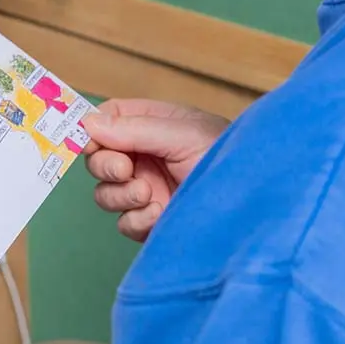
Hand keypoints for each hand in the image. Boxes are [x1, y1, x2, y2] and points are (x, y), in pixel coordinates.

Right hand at [82, 99, 228, 241]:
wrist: (256, 205)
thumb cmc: (229, 157)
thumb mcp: (182, 134)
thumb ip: (134, 129)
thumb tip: (88, 123)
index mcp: (152, 125)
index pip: (108, 121)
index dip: (92, 130)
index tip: (89, 141)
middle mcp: (146, 157)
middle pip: (99, 159)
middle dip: (106, 166)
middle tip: (125, 170)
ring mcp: (148, 190)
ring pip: (106, 194)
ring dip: (121, 195)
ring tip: (148, 195)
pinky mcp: (152, 221)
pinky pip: (125, 223)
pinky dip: (137, 220)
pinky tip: (160, 214)